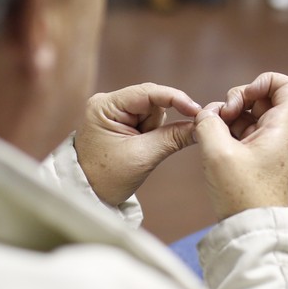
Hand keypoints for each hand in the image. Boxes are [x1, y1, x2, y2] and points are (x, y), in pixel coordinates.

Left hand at [76, 83, 201, 205]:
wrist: (86, 195)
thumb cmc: (106, 178)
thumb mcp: (143, 157)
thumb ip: (173, 137)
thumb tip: (201, 126)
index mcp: (105, 105)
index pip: (148, 92)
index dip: (176, 99)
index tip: (197, 111)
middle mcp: (107, 102)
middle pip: (152, 102)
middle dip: (158, 125)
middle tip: (149, 147)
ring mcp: (113, 111)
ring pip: (153, 113)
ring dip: (154, 132)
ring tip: (138, 151)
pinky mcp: (119, 121)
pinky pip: (147, 121)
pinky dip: (151, 135)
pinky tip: (140, 147)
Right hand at [193, 72, 287, 219]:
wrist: (251, 229)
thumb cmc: (241, 195)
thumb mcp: (217, 153)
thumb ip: (208, 124)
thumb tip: (207, 115)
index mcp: (280, 129)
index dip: (264, 81)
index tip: (243, 98)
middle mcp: (277, 134)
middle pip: (262, 97)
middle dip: (236, 99)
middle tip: (221, 117)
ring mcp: (265, 146)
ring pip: (248, 114)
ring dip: (227, 116)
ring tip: (211, 131)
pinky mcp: (254, 158)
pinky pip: (241, 132)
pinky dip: (225, 131)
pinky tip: (212, 144)